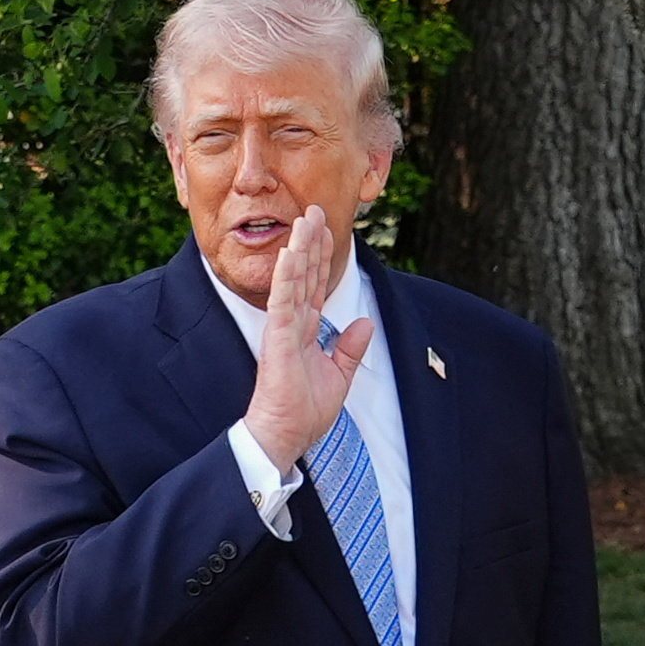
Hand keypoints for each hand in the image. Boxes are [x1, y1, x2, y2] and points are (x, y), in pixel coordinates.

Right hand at [240, 205, 373, 472]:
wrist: (285, 436)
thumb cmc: (304, 412)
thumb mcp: (339, 376)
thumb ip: (350, 348)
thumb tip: (366, 322)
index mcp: (305, 330)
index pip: (314, 285)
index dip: (320, 256)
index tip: (325, 229)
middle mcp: (292, 324)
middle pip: (303, 274)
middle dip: (310, 241)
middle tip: (314, 209)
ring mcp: (283, 329)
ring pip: (293, 280)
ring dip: (299, 248)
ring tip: (305, 219)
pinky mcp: (278, 339)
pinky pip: (282, 301)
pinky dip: (287, 277)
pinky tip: (291, 253)